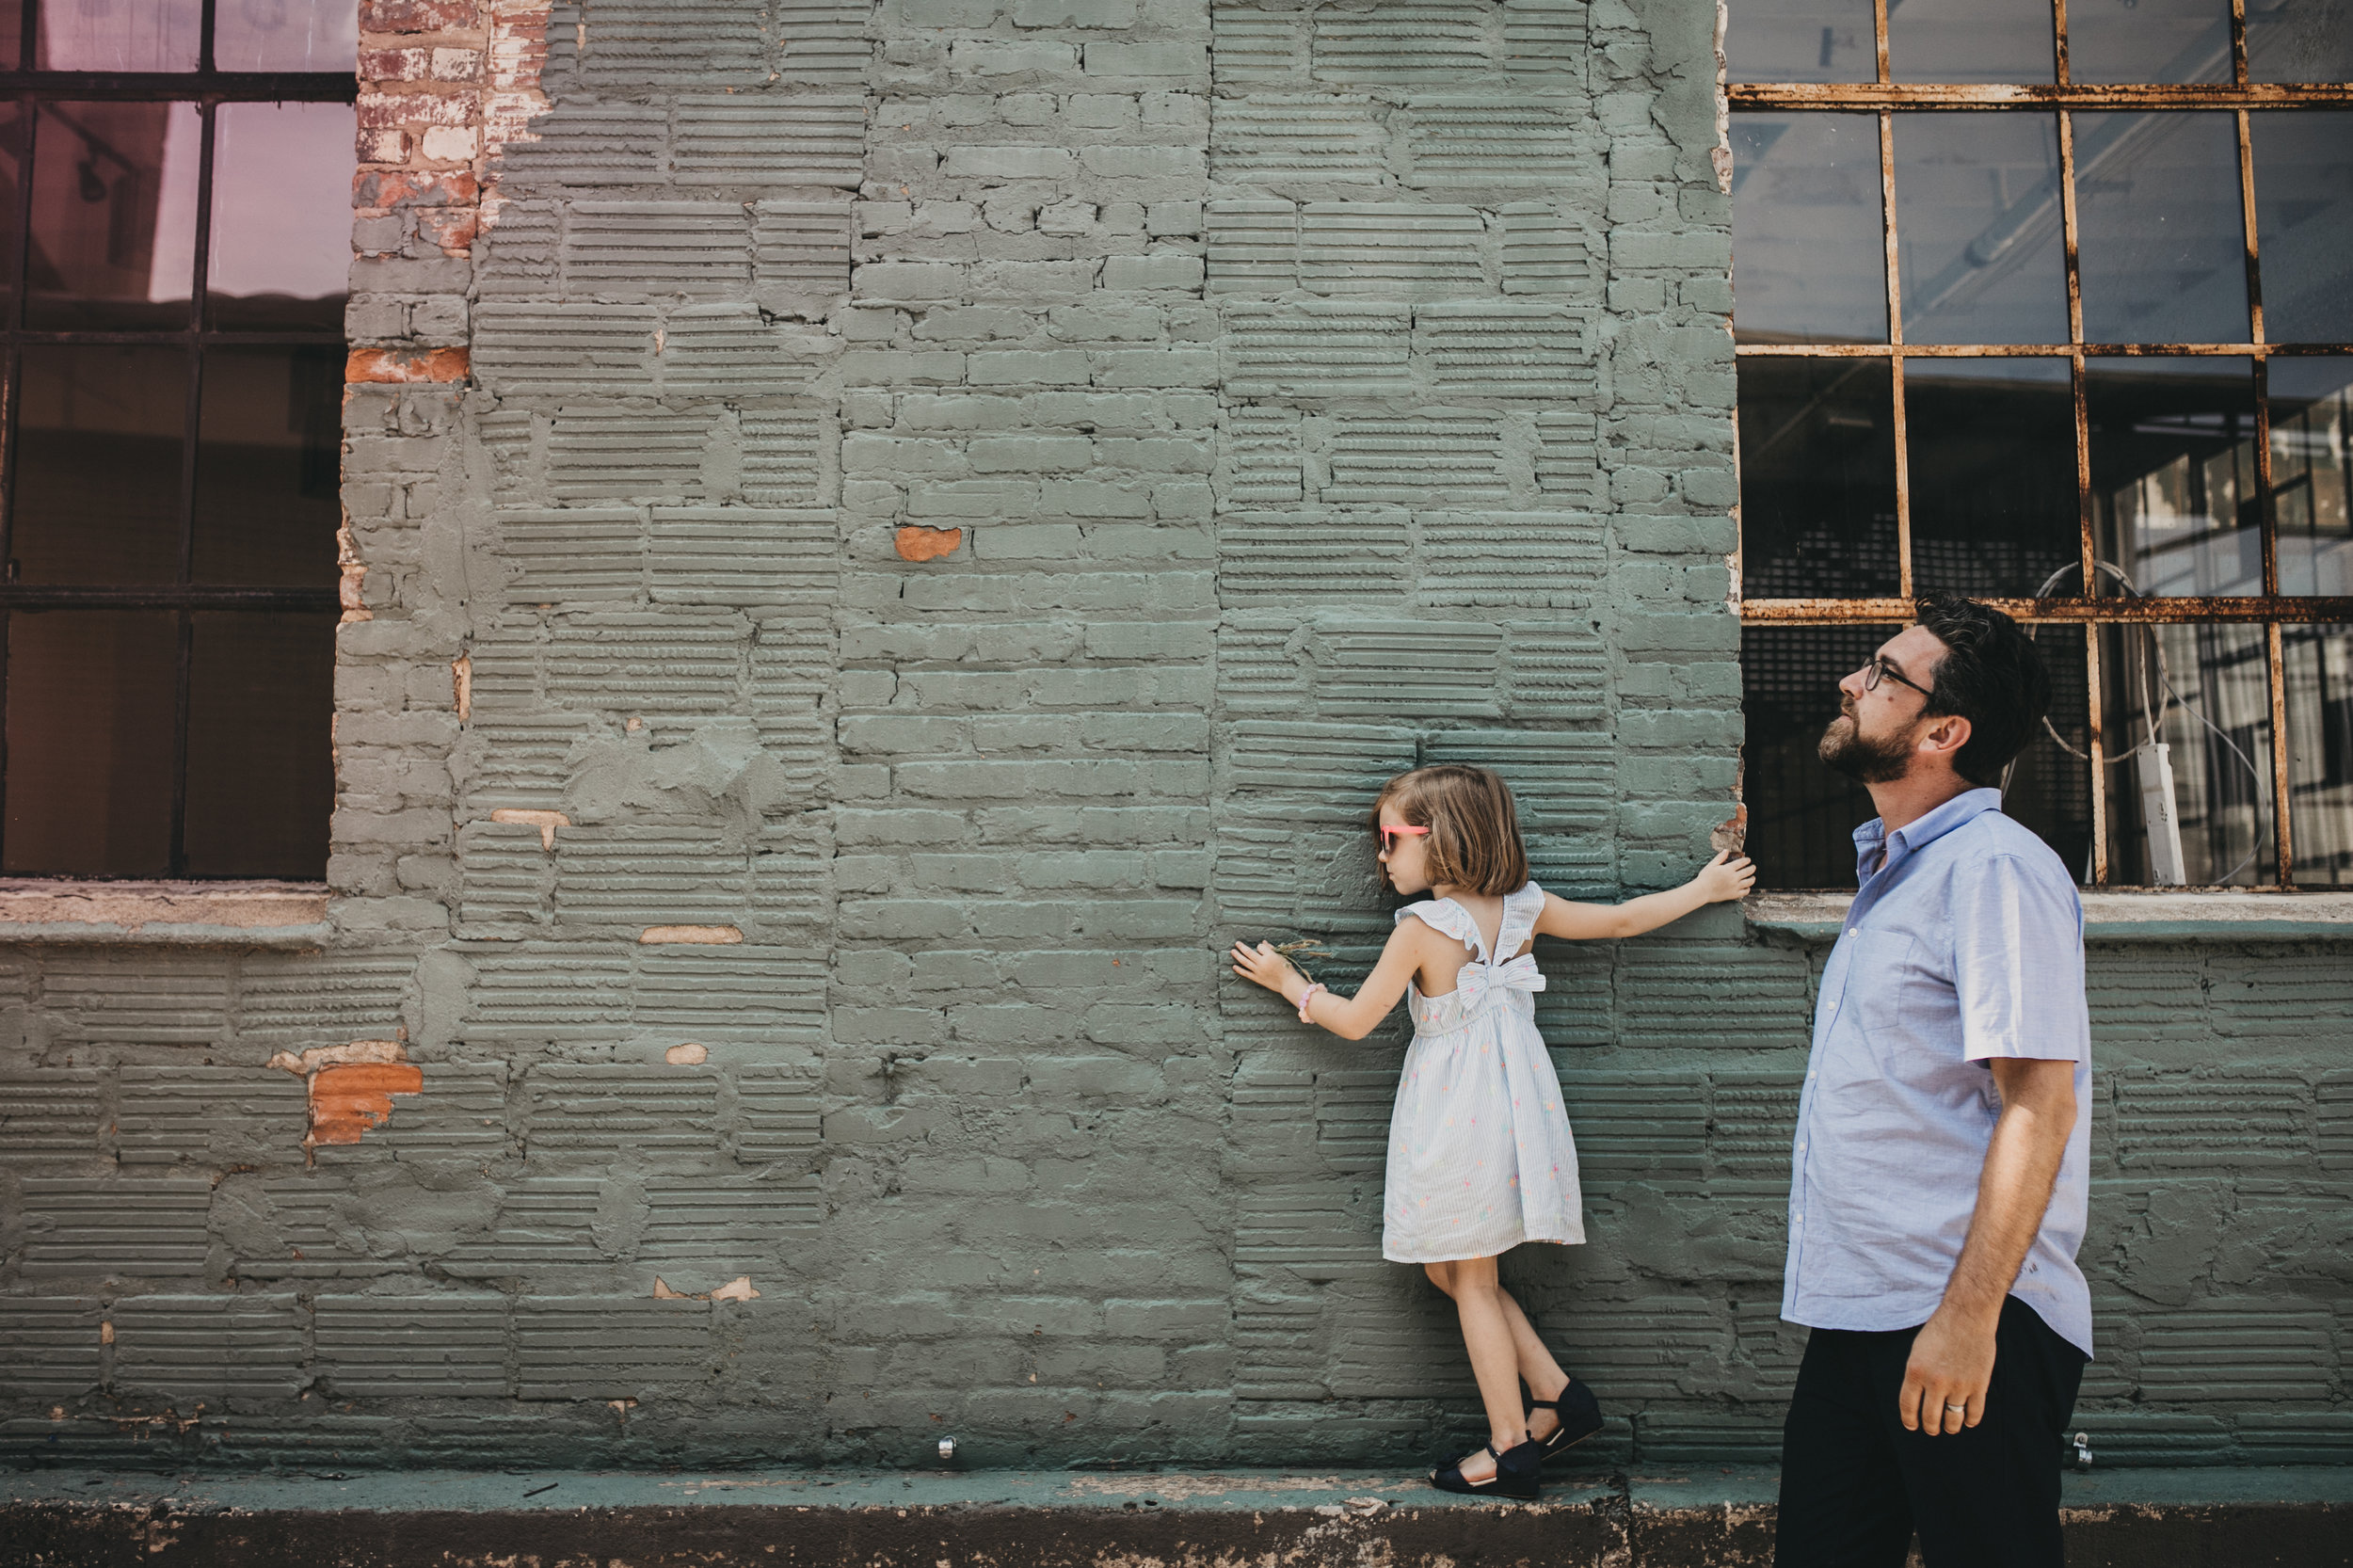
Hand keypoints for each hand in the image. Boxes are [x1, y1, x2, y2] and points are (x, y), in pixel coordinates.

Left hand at [1230, 940, 1301, 1002]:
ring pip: (1245, 962)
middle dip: (1242, 947)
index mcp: (1269, 956)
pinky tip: (1234, 966)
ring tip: (1232, 951)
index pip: (1260, 947)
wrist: (1288, 983)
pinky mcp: (1257, 978)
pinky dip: (1239, 970)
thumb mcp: (1281, 956)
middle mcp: (1262, 963)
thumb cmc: (1286, 968)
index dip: (1260, 946)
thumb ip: (1271, 948)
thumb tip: (1263, 942)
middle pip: (1249, 952)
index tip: (1262, 948)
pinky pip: (1246, 973)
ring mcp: (1258, 971)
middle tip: (1237, 943)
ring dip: (1237, 956)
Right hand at [1692, 849, 1756, 903]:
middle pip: (1747, 872)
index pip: (1741, 863)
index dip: (1746, 860)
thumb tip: (1726, 851)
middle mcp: (1733, 878)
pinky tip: (1747, 887)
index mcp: (1728, 869)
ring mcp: (1735, 887)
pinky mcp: (1734, 894)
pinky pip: (1745, 892)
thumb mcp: (1711, 865)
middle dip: (1752, 868)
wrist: (1702, 891)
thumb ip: (1720, 857)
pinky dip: (1748, 889)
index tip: (1748, 860)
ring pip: (1749, 882)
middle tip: (1753, 867)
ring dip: (1752, 879)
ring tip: (1753, 877)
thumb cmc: (1705, 878)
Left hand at [1899, 1304, 1996, 1435]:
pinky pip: (1974, 1413)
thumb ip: (1916, 1375)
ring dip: (1950, 1427)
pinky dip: (1970, 1421)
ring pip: (1953, 1420)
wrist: (1967, 1316)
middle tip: (1932, 1428)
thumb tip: (1917, 1400)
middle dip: (1930, 1427)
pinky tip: (1967, 1419)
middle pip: (1930, 1419)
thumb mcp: (1918, 1350)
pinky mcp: (1979, 1385)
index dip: (1909, 1421)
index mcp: (1915, 1371)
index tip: (1912, 1426)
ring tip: (1949, 1427)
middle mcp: (1935, 1382)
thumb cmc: (1940, 1330)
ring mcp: (1958, 1385)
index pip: (1908, 1407)